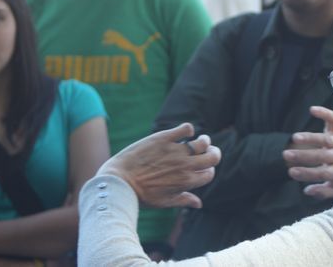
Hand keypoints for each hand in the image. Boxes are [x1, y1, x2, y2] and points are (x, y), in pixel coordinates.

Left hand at [97, 123, 220, 208]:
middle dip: (213, 153)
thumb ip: (183, 200)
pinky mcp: (164, 138)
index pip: (210, 173)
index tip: (202, 168)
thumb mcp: (164, 202)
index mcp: (186, 182)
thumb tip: (199, 204)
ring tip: (198, 139)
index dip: (208, 170)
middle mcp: (184, 165)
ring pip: (202, 142)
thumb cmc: (140, 195)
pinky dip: (188, 129)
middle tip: (208, 150)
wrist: (119, 182)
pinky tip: (184, 132)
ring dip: (204, 140)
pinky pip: (186, 128)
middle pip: (213, 156)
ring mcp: (175, 151)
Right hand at [283, 106, 332, 198]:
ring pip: (325, 139)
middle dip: (303, 156)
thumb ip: (323, 192)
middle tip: (286, 154)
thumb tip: (306, 191)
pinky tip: (312, 110)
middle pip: (321, 156)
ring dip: (310, 138)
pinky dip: (324, 113)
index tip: (291, 172)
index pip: (322, 173)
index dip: (306, 173)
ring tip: (295, 138)